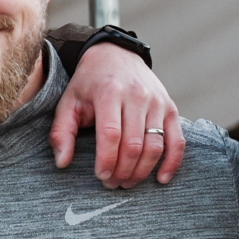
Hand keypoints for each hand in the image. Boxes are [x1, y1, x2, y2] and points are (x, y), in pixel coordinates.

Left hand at [54, 43, 184, 187]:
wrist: (115, 55)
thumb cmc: (88, 84)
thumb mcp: (68, 102)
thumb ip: (61, 132)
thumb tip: (62, 163)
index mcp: (109, 92)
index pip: (111, 134)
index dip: (107, 160)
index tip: (101, 176)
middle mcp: (137, 96)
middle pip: (134, 144)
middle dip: (123, 171)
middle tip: (111, 184)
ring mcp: (157, 102)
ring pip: (155, 146)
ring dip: (142, 171)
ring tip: (127, 183)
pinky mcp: (171, 108)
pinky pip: (177, 140)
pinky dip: (172, 162)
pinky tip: (160, 179)